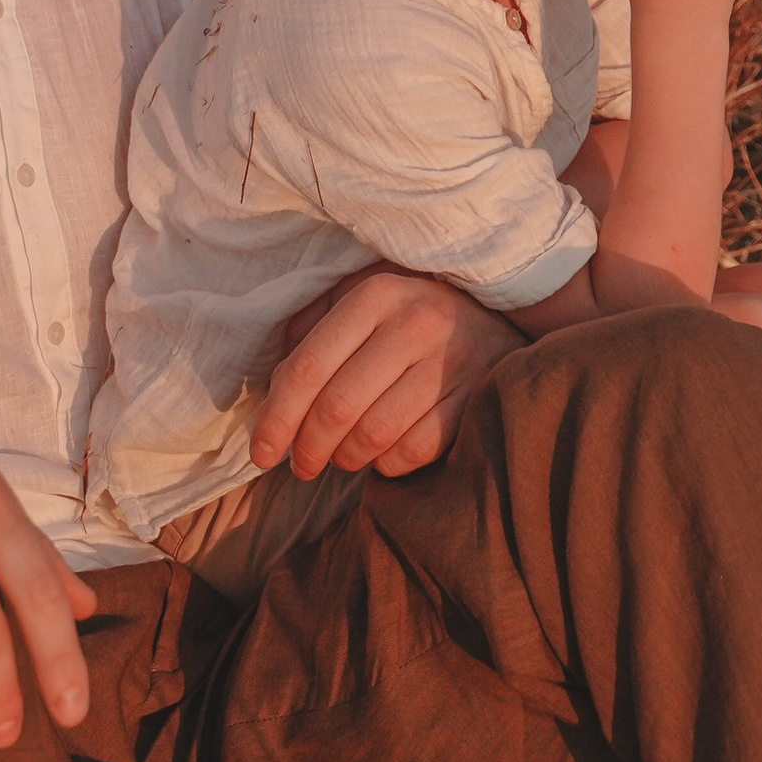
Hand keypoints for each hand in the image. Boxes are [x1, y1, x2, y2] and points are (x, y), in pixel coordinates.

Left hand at [249, 268, 520, 482]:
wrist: (500, 320)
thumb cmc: (410, 318)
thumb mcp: (362, 304)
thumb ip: (312, 332)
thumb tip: (273, 389)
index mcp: (375, 296)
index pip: (308, 368)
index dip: (276, 418)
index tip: (261, 453)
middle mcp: (414, 323)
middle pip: (337, 407)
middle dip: (308, 448)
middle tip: (301, 466)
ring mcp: (450, 362)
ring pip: (373, 434)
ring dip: (347, 458)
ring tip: (342, 456)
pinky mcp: (477, 397)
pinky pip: (412, 451)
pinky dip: (387, 464)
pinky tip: (383, 453)